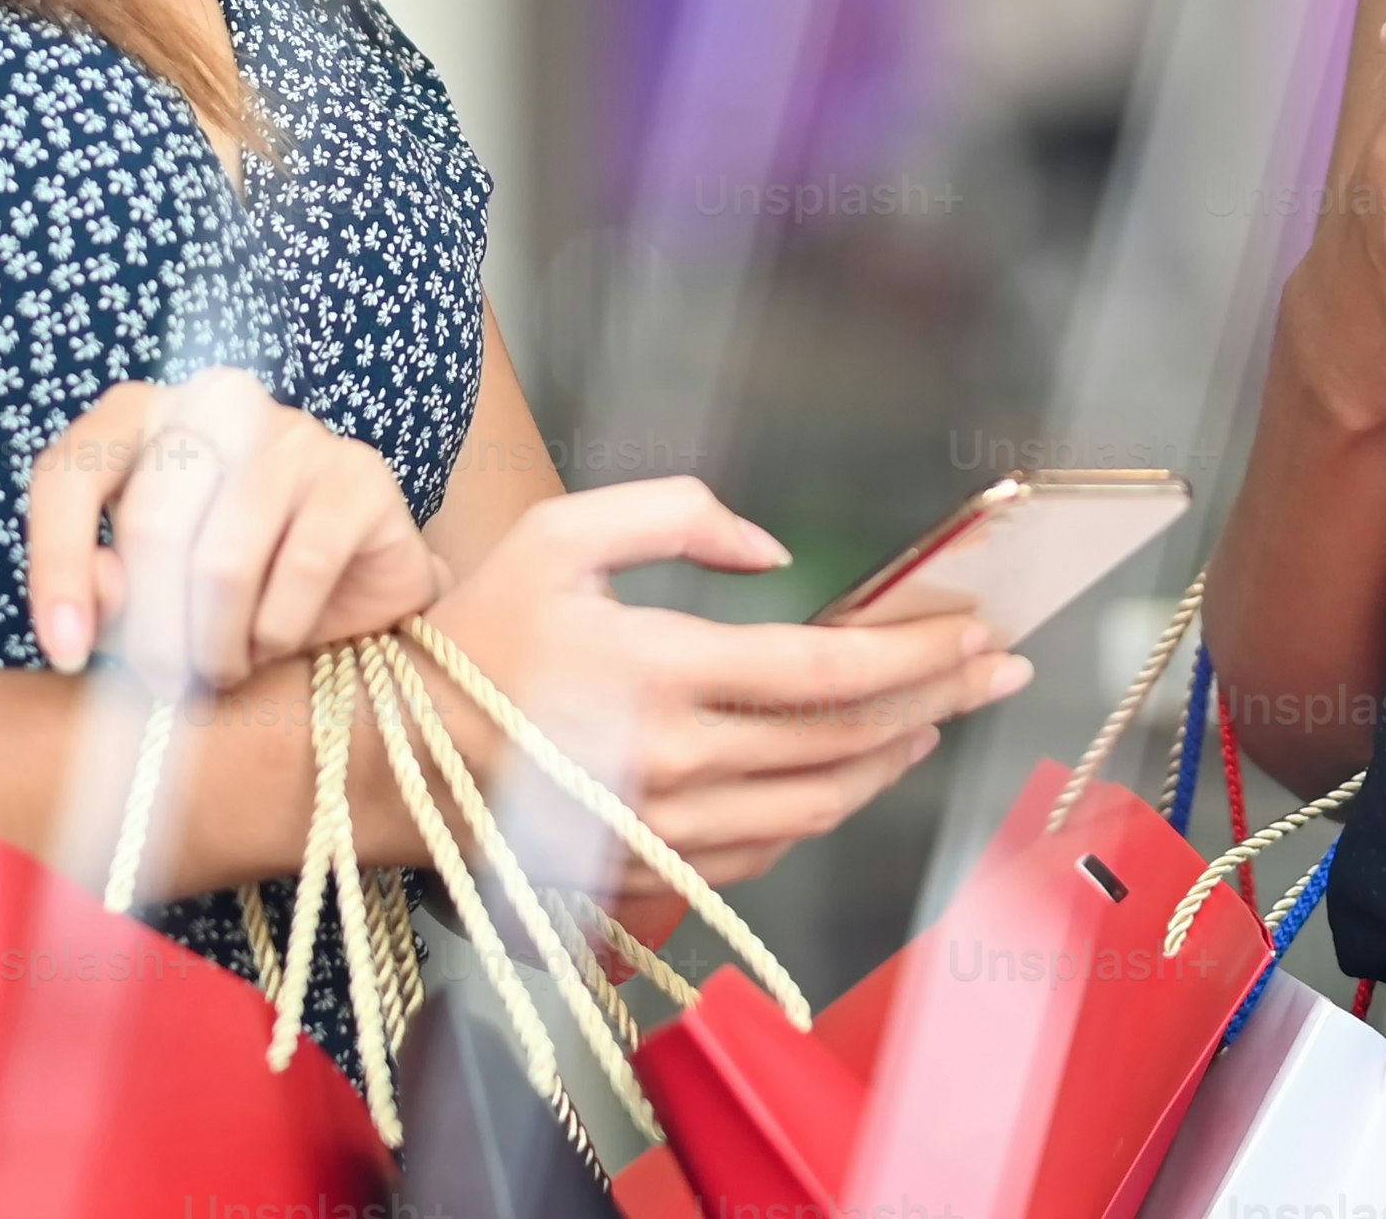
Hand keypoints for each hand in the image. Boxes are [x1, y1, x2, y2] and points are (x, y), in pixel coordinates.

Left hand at [25, 371, 446, 687]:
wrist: (351, 580)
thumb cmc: (231, 580)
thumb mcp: (147, 593)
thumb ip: (105, 591)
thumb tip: (95, 595)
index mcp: (142, 415)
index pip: (69, 474)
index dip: (57, 569)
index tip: (66, 654)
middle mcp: (218, 404)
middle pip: (152, 524)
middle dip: (153, 630)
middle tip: (165, 684)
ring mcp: (295, 431)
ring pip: (224, 560)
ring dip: (216, 645)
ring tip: (222, 670)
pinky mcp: (358, 473)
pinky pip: (302, 567)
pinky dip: (278, 631)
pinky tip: (274, 643)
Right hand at [418, 481, 1033, 884]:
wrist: (386, 763)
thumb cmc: (472, 638)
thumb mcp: (561, 534)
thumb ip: (675, 515)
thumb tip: (773, 551)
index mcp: (658, 670)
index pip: (828, 669)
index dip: (916, 654)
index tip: (975, 633)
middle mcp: (672, 760)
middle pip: (847, 739)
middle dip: (939, 701)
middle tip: (999, 672)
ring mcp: (666, 828)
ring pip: (821, 802)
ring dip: (895, 758)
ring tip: (938, 717)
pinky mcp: (650, 871)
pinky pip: (769, 848)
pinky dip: (828, 808)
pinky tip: (853, 773)